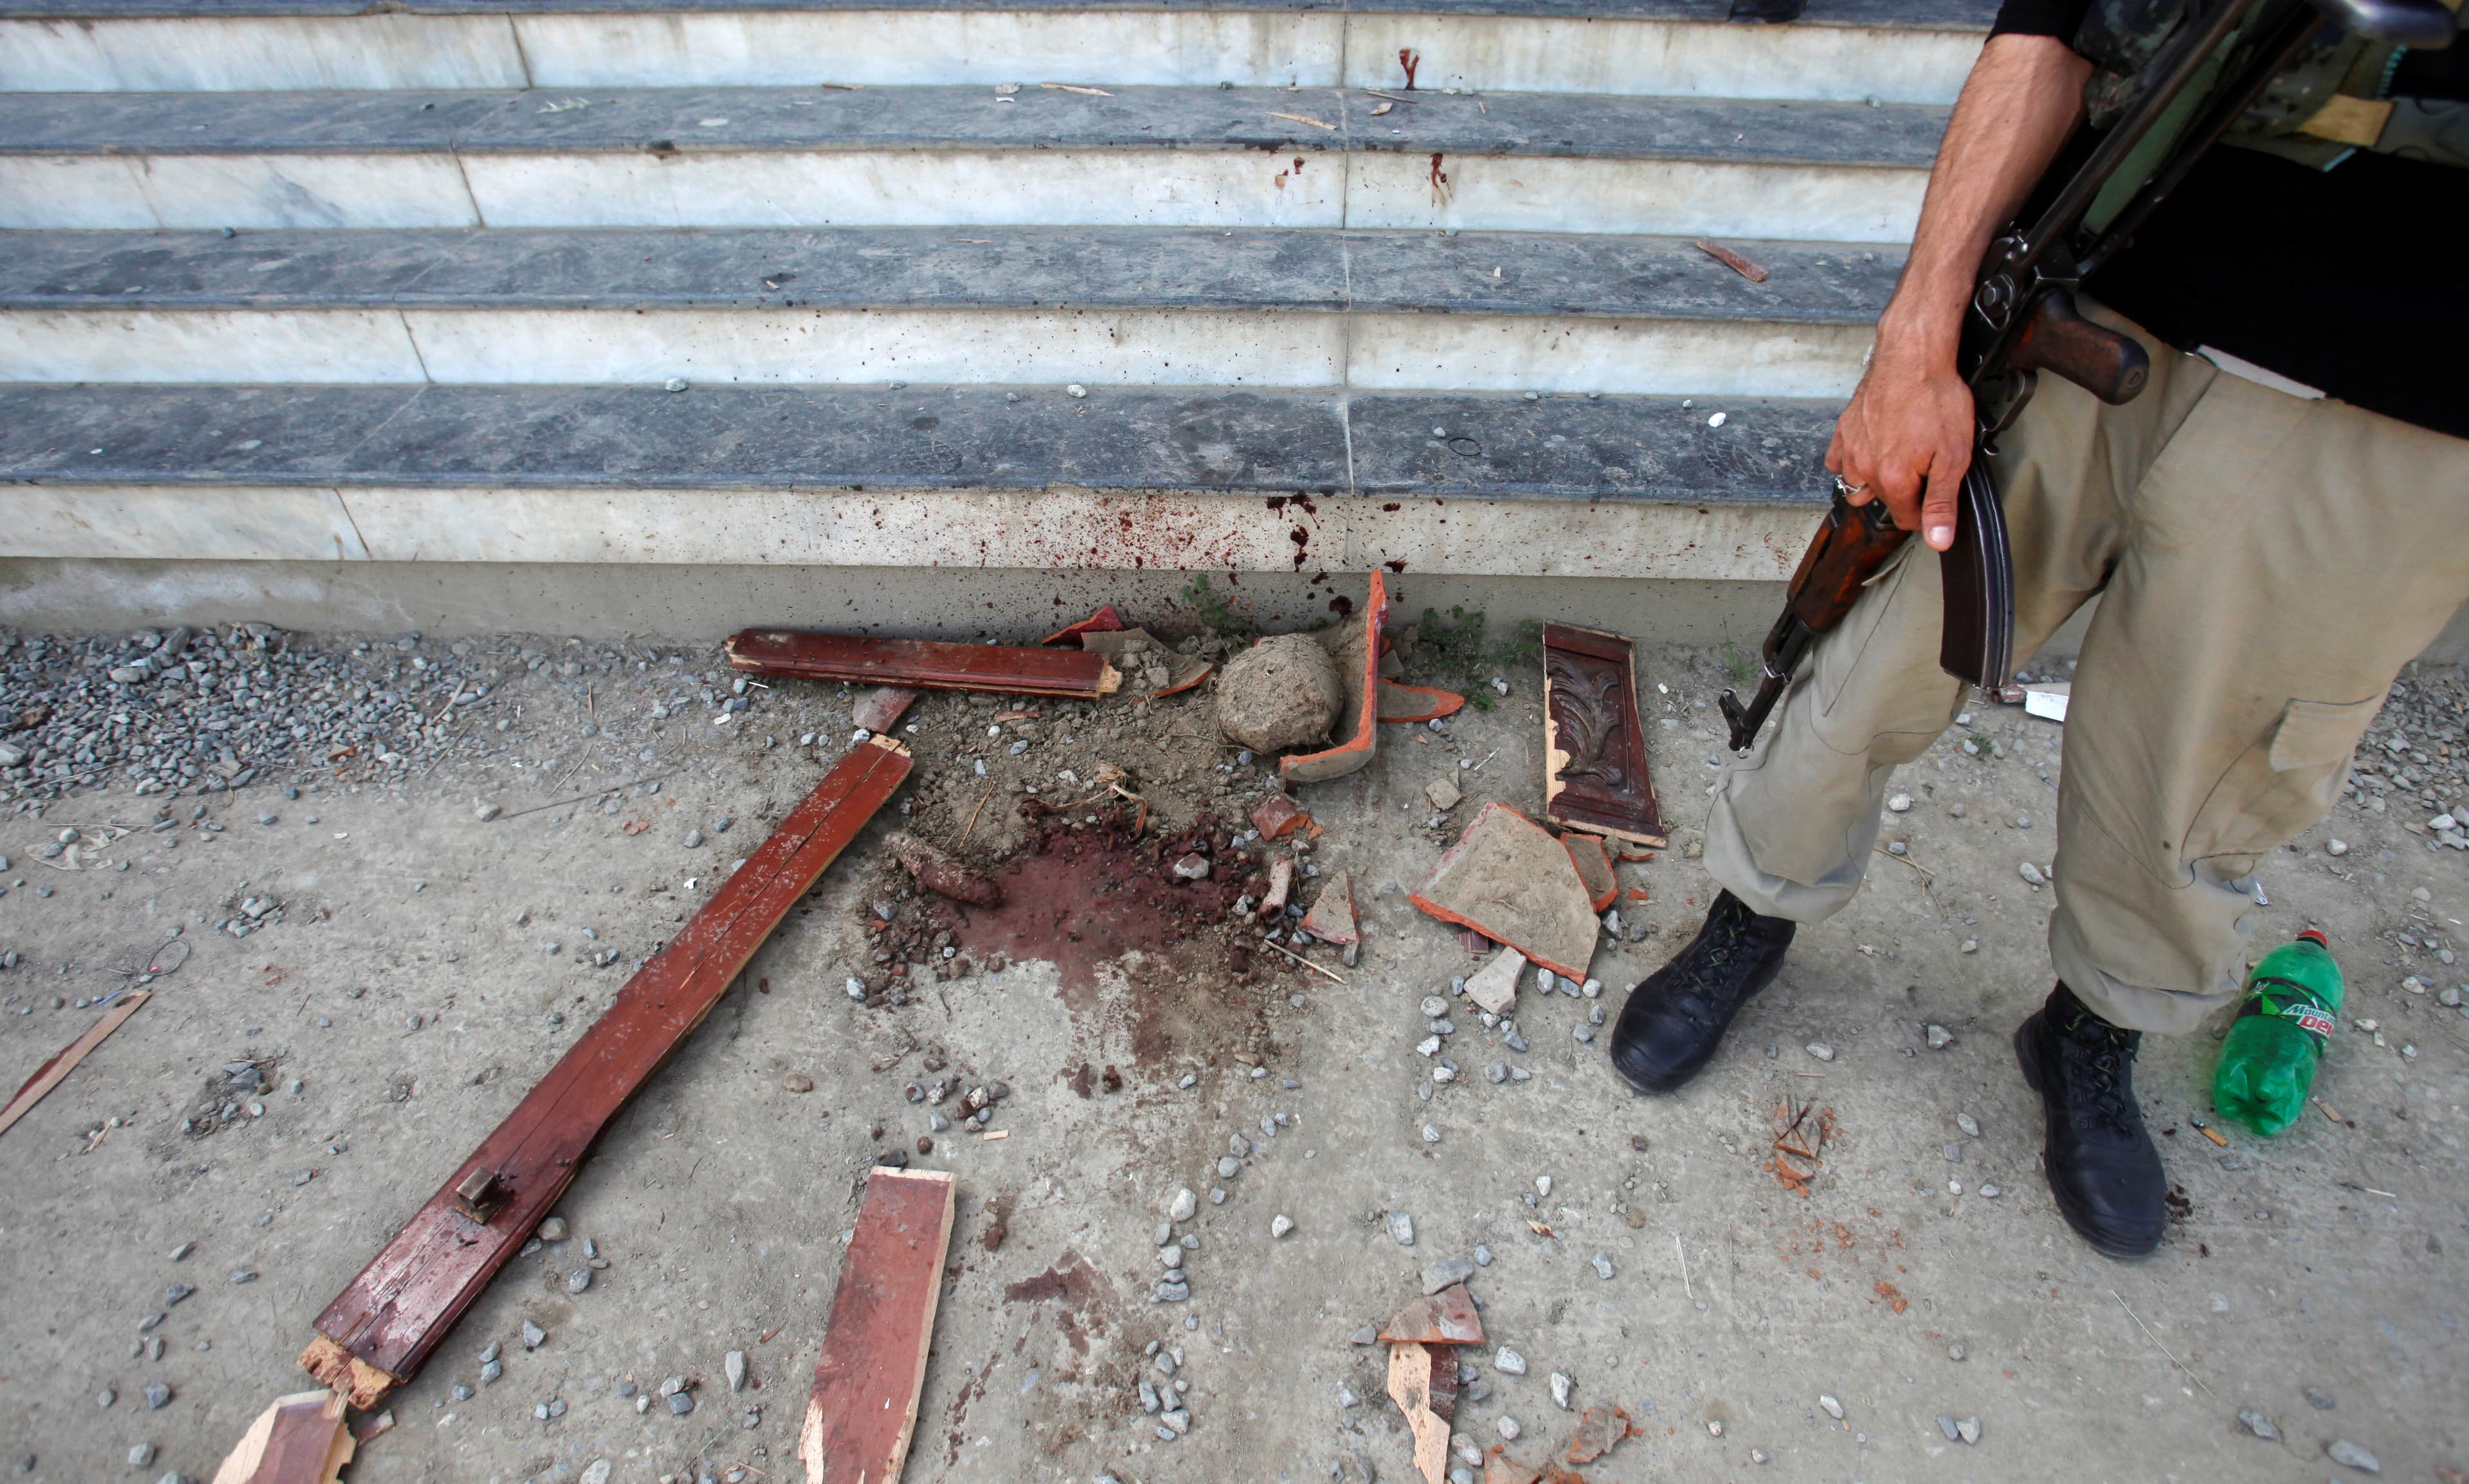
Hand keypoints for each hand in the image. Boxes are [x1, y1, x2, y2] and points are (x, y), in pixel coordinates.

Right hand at [1825, 335, 1974, 550]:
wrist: (1913, 356)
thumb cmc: (1936, 398)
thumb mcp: (1954, 455)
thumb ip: (1943, 501)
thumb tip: (1938, 540)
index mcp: (1894, 480)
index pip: (1906, 519)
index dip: (1926, 515)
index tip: (1937, 499)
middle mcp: (1865, 469)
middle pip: (1883, 502)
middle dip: (1904, 496)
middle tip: (1925, 472)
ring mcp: (1851, 449)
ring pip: (1855, 485)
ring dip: (1875, 482)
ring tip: (1897, 463)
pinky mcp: (1844, 429)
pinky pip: (1837, 460)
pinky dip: (1850, 463)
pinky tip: (1870, 451)